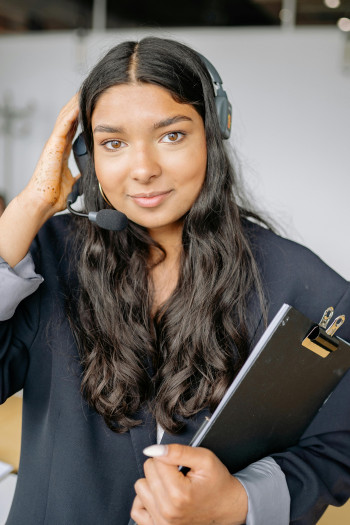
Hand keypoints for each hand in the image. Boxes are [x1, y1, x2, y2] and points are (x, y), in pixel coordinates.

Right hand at [21, 93, 79, 214]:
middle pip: (68, 118)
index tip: (92, 106)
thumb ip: (79, 174)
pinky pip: (62, 125)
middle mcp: (57, 144)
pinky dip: (71, 114)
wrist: (44, 201)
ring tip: (85, 90)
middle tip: (90, 91)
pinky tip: (79, 104)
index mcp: (61, 151)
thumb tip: (88, 174)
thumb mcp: (73, 181)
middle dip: (78, 103)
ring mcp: (54, 143)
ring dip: (75, 103)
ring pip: (65, 117)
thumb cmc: (54, 194)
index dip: (81, 115)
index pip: (72, 127)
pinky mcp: (52, 146)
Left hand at [130, 444, 247, 524]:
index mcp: (179, 494)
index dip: (170, 457)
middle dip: (162, 468)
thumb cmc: (217, 483)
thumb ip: (178, 451)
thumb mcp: (205, 459)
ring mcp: (161, 524)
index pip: (156, 460)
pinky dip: (146, 501)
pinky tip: (161, 498)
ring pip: (140, 487)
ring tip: (171, 486)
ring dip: (153, 483)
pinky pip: (136, 510)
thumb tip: (152, 450)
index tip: (182, 466)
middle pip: (147, 472)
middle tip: (179, 475)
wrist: (227, 508)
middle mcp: (167, 512)